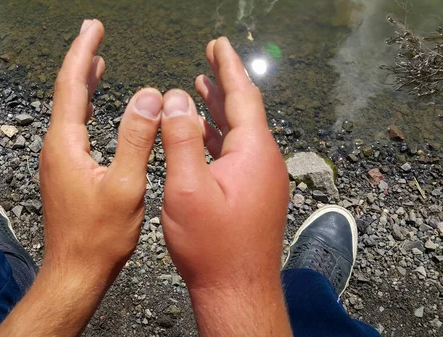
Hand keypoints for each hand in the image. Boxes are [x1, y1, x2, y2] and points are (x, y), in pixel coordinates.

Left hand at [0, 19, 162, 336]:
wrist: (75, 272)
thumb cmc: (100, 237)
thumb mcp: (127, 186)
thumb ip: (137, 139)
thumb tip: (148, 96)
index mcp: (66, 144)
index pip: (72, 85)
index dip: (83, 52)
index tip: (93, 28)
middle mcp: (56, 148)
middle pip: (67, 93)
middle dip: (81, 61)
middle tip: (94, 35)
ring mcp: (57, 161)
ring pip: (69, 112)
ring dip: (82, 85)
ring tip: (96, 63)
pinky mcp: (64, 173)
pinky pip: (73, 129)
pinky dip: (84, 109)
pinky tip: (94, 109)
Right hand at [160, 38, 291, 335]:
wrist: (237, 291)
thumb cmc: (213, 247)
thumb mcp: (188, 188)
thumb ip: (181, 139)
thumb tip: (178, 99)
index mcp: (254, 153)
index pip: (243, 96)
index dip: (228, 66)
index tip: (219, 44)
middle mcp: (265, 162)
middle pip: (243, 110)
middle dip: (224, 82)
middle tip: (210, 57)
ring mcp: (262, 179)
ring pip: (239, 133)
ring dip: (219, 110)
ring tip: (201, 87)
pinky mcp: (255, 194)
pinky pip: (236, 154)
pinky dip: (218, 137)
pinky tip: (202, 134)